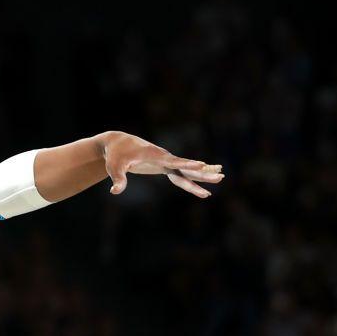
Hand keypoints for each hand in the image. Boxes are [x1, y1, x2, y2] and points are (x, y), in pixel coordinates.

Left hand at [103, 132, 223, 197]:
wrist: (118, 143)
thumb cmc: (115, 155)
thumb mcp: (114, 167)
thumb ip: (117, 179)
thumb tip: (115, 192)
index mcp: (155, 155)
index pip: (173, 161)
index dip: (187, 163)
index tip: (202, 165)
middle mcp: (163, 157)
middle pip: (186, 166)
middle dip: (203, 172)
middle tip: (221, 176)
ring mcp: (165, 161)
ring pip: (187, 170)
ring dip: (202, 175)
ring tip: (221, 177)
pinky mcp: (163, 166)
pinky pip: (180, 173)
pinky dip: (191, 179)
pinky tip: (203, 184)